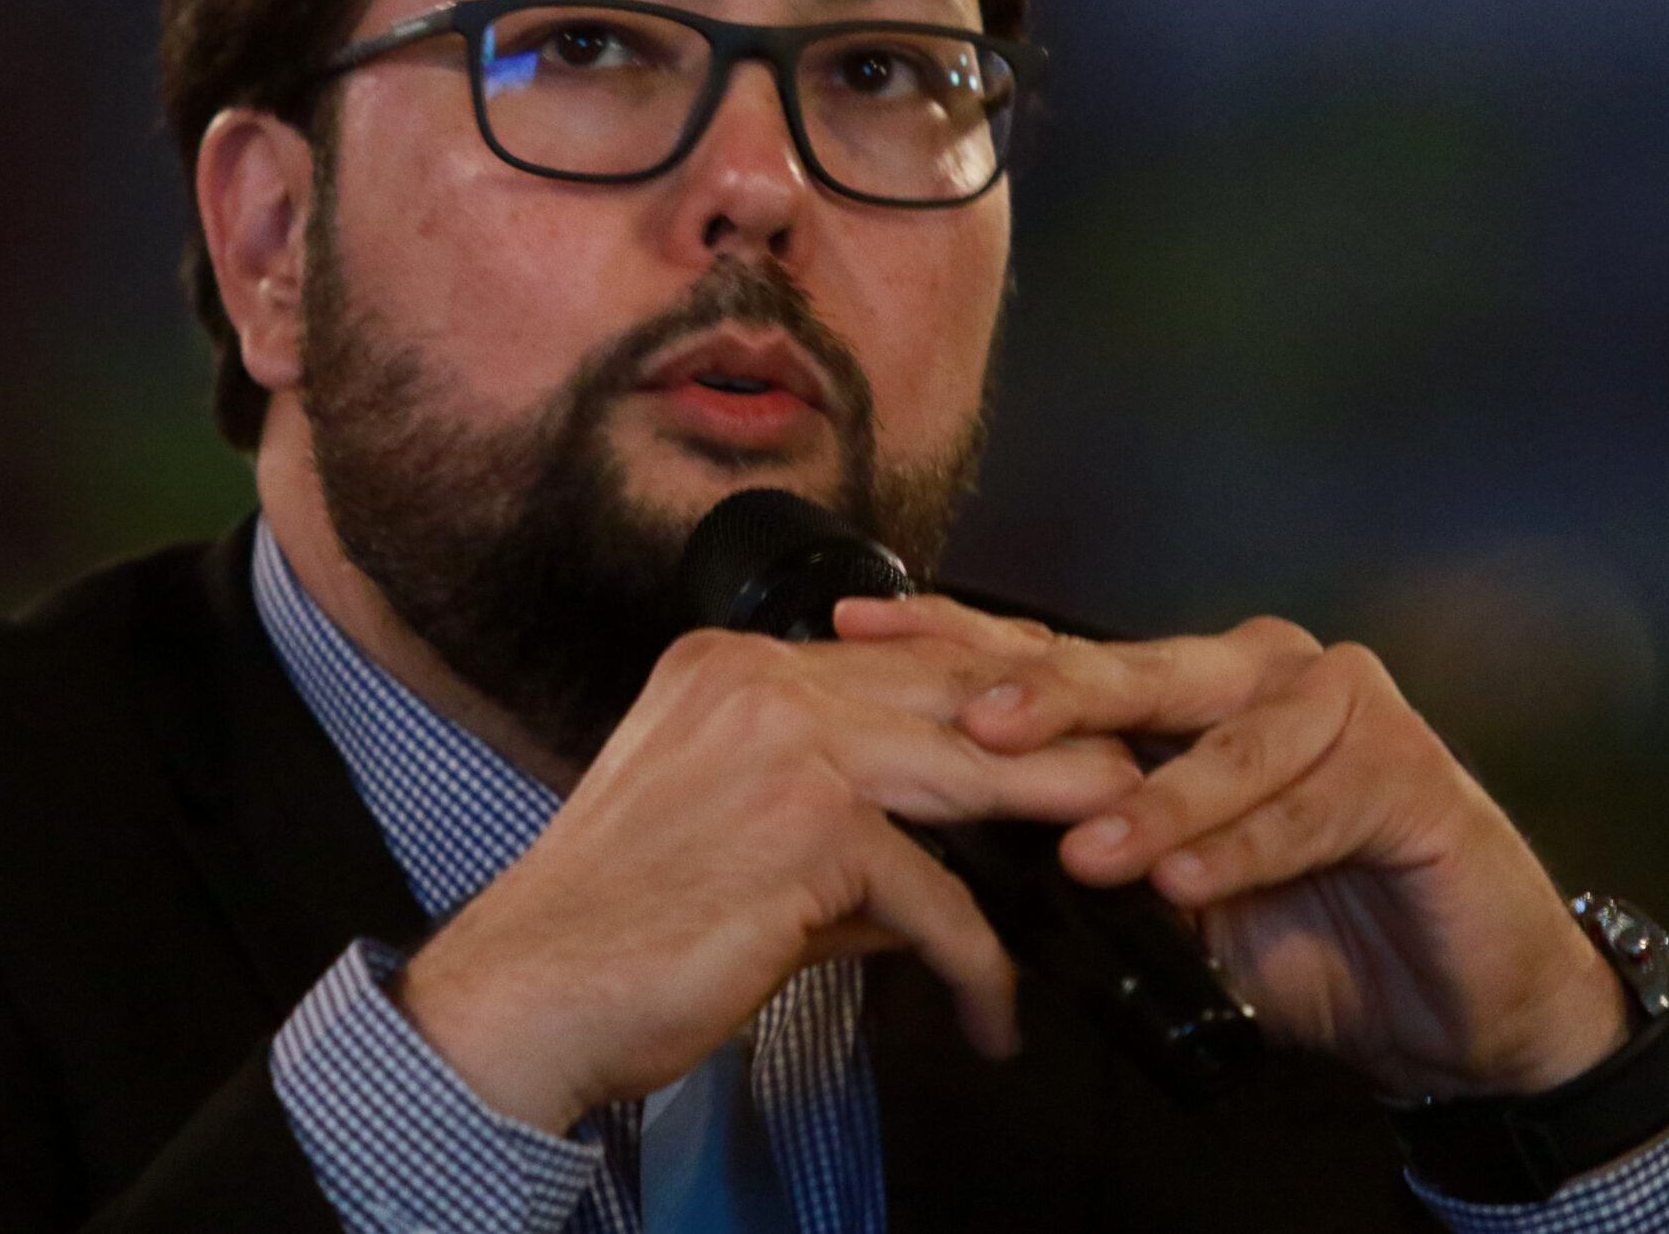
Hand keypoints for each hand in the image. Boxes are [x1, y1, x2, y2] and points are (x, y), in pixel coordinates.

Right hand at [392, 624, 1143, 1132]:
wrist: (530, 989)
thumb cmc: (617, 923)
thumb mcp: (728, 827)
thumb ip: (835, 818)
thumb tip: (935, 865)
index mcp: (729, 663)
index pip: (904, 654)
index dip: (1000, 685)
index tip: (1067, 719)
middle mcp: (757, 681)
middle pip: (957, 693)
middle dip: (1060, 737)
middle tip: (1138, 779)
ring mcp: (784, 746)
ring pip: (973, 771)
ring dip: (1064, 821)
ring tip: (1123, 862)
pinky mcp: (807, 834)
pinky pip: (937, 899)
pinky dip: (978, 966)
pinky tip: (991, 1014)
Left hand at [834, 597, 1629, 1099]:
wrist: (1455, 1002)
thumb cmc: (1302, 929)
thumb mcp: (1166, 881)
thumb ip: (1081, 834)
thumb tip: (943, 825)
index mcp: (1188, 683)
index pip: (1055, 645)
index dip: (954, 638)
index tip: (853, 629)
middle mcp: (1260, 670)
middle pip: (1132, 672)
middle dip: (1043, 694)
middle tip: (972, 727)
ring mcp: (1343, 708)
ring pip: (1223, 748)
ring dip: (1152, 805)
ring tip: (1086, 853)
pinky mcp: (1409, 774)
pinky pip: (1308, 810)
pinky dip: (1245, 850)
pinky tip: (1189, 885)